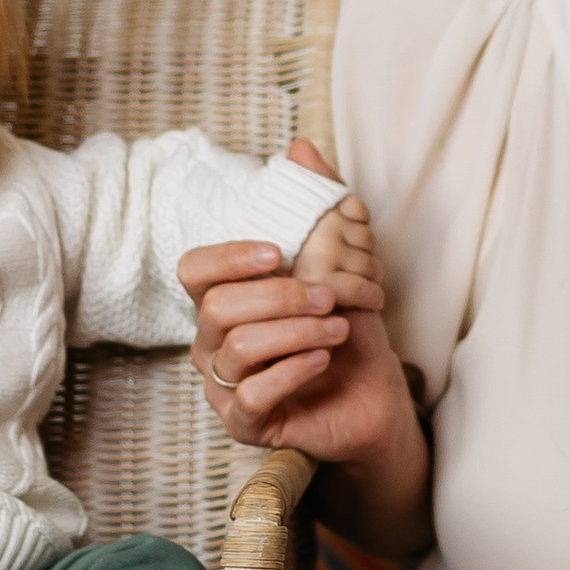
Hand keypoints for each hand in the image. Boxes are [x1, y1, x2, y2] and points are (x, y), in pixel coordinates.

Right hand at [180, 139, 408, 469]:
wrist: (375, 394)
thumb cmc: (346, 328)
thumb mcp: (340, 259)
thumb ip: (316, 202)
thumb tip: (300, 146)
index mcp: (226, 298)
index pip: (193, 270)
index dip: (229, 257)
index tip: (277, 251)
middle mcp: (213, 340)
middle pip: (215, 307)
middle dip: (280, 295)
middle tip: (329, 296)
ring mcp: (224, 384)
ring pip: (236, 348)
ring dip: (295, 330)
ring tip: (336, 327)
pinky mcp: (244, 423)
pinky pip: (251, 395)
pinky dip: (293, 370)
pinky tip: (323, 358)